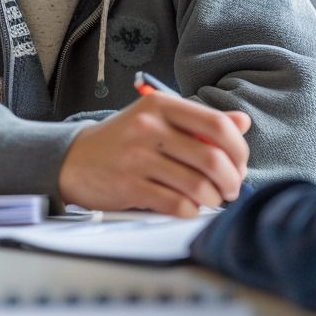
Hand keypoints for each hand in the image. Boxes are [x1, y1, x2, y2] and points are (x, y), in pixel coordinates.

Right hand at [57, 94, 250, 216]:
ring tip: (209, 198)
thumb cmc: (123, 140)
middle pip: (212, 158)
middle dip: (231, 180)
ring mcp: (137, 157)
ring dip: (212, 199)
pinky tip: (187, 206)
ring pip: (198, 185)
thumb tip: (242, 123)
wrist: (74, 159)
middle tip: (230, 188)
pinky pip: (177, 205)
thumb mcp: (157, 120)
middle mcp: (149, 127)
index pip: (217, 124)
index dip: (238, 148)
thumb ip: (199, 122)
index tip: (240, 163)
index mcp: (160, 105)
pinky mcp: (129, 186)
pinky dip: (190, 210)